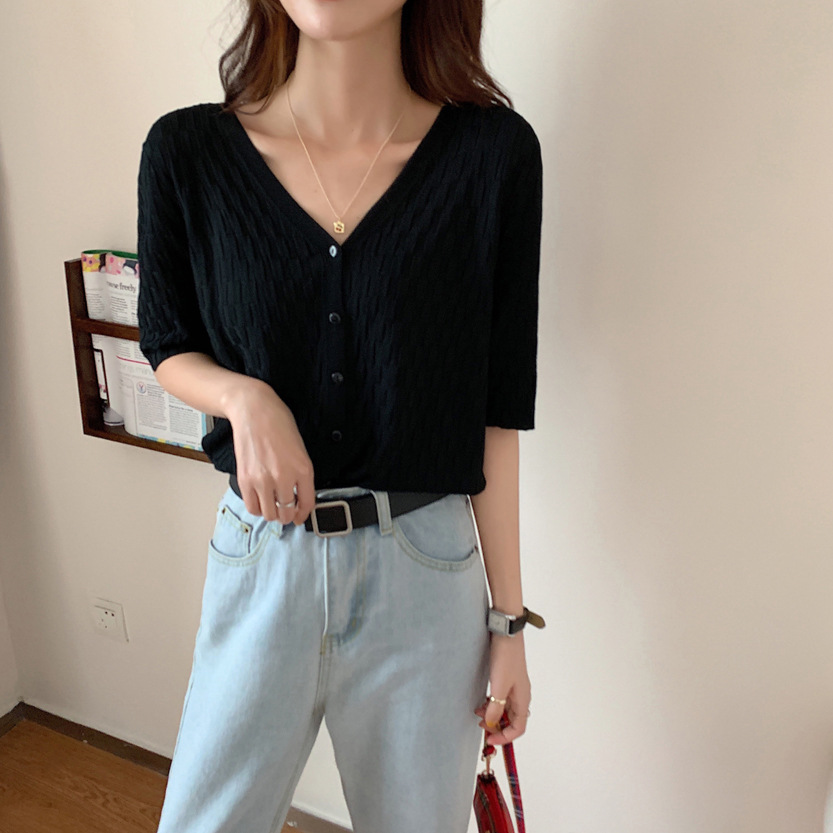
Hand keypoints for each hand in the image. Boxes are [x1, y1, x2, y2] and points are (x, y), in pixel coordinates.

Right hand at [223, 378, 315, 525]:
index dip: (304, 515)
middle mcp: (284, 477)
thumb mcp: (300, 449)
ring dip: (272, 514)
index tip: (300, 516)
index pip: (307, 504)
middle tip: (285, 511)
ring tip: (272, 505)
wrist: (254, 410)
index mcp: (303, 469)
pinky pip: (252, 507)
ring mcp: (263, 480)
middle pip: (286, 513)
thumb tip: (298, 495)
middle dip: (287, 516)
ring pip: (269, 514)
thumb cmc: (278, 424)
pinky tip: (260, 501)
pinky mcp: (245, 479)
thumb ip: (300, 474)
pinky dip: (257, 508)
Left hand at [474, 631, 530, 744]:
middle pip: (512, 720)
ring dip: (493, 714)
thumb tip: (491, 724)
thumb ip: (495, 708)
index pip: (518, 728)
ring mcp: (514, 686)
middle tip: (481, 726)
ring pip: (505, 709)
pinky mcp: (507, 678)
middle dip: (497, 726)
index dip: (504, 737)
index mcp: (523, 699)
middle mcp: (521, 695)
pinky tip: (482, 701)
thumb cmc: (505, 658)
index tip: (489, 739)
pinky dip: (492, 703)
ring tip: (478, 713)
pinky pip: (501, 698)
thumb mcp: (499, 687)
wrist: (505, 633)